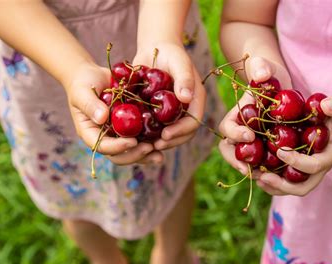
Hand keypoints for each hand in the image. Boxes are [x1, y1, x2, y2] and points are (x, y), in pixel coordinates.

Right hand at [65, 62, 155, 164]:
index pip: (103, 147)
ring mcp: (118, 136)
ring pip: (132, 152)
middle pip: (119, 156)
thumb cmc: (83, 84)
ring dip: (146, 155)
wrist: (93, 77)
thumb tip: (102, 118)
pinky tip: (166, 142)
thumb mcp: (83, 92)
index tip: (132, 141)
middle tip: (150, 148)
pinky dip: (153, 143)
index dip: (118, 147)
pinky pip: (141, 140)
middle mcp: (105, 139)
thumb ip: (90, 105)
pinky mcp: (130, 129)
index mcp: (91, 134)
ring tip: (160, 154)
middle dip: (135, 154)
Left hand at [132, 42, 205, 156]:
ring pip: (168, 134)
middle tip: (154, 146)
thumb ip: (184, 78)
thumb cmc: (170, 53)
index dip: (181, 131)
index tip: (165, 135)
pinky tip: (135, 137)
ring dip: (158, 142)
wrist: (155, 49)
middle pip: (182, 133)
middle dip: (170, 142)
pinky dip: (147, 134)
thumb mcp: (179, 62)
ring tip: (144, 145)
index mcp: (195, 101)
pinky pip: (155, 128)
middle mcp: (185, 110)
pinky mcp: (158, 113)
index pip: (192, 122)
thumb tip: (186, 97)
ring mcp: (172, 113)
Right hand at [218, 56, 291, 174]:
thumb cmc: (267, 72)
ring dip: (252, 170)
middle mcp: (239, 131)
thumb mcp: (265, 67)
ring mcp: (251, 141)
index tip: (250, 135)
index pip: (227, 128)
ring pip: (245, 161)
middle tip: (251, 170)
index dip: (235, 134)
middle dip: (237, 161)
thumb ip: (261, 67)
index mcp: (234, 115)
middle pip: (230, 150)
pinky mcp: (265, 148)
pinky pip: (263, 162)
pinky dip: (269, 169)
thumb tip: (261, 75)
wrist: (277, 83)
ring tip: (266, 177)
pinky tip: (280, 174)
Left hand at [256, 96, 331, 195]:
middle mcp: (320, 169)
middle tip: (263, 175)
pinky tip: (258, 176)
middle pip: (303, 187)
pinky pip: (286, 184)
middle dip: (283, 184)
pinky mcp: (300, 172)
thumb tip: (326, 106)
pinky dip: (272, 184)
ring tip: (256, 177)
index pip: (315, 165)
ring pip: (293, 189)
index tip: (280, 151)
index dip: (297, 161)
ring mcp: (310, 174)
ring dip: (274, 187)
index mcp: (329, 156)